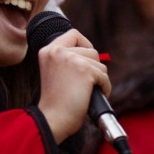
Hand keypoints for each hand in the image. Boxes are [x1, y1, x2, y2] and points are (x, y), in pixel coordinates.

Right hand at [37, 29, 110, 143]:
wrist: (52, 119)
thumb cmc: (56, 102)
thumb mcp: (55, 72)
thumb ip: (67, 59)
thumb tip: (92, 53)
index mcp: (48, 51)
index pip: (73, 34)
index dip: (84, 45)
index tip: (86, 60)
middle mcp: (57, 51)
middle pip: (91, 50)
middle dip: (93, 68)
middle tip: (84, 84)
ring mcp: (71, 59)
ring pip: (100, 64)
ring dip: (98, 79)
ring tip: (85, 92)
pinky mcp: (84, 70)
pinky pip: (104, 76)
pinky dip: (104, 88)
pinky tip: (91, 97)